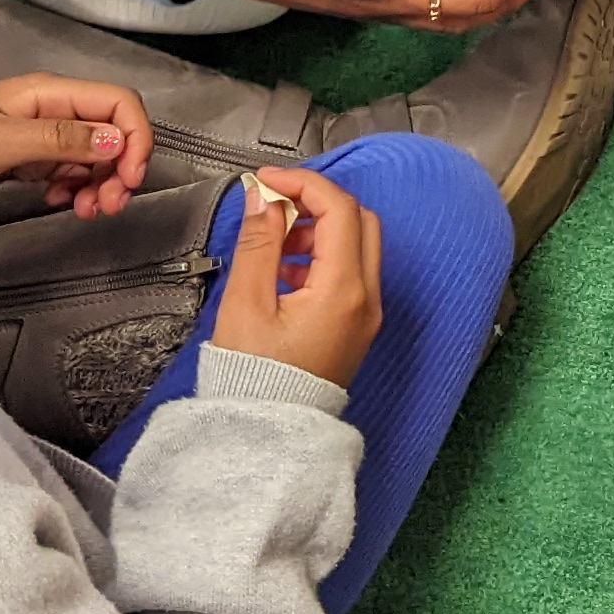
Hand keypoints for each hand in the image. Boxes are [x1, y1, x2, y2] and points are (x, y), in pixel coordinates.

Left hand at [0, 75, 152, 216]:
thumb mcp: (5, 139)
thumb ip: (61, 139)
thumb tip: (114, 141)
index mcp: (54, 93)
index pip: (119, 102)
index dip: (136, 137)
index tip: (130, 175)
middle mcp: (61, 109)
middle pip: (116, 133)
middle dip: (121, 170)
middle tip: (111, 204)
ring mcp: (54, 132)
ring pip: (101, 157)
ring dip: (103, 185)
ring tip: (87, 210)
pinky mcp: (46, 155)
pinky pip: (79, 171)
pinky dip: (80, 190)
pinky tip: (62, 202)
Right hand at [213, 164, 383, 386]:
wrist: (267, 432)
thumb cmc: (254, 378)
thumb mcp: (246, 303)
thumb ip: (258, 243)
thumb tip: (263, 199)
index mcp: (343, 290)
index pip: (338, 209)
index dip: (302, 183)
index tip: (267, 180)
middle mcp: (366, 300)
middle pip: (358, 221)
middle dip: (317, 202)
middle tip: (276, 202)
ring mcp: (366, 314)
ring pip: (357, 245)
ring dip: (320, 229)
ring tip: (274, 242)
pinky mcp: (357, 326)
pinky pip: (350, 273)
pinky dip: (323, 256)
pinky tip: (284, 269)